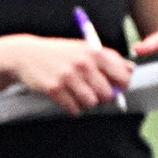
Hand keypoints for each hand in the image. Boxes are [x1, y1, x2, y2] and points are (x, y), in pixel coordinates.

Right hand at [10, 35, 135, 114]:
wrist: (26, 54)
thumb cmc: (59, 53)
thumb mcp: (84, 48)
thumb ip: (109, 58)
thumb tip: (131, 69)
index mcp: (95, 52)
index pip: (122, 75)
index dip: (122, 86)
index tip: (117, 88)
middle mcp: (83, 64)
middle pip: (107, 93)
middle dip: (102, 97)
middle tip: (93, 93)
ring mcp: (68, 77)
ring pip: (91, 103)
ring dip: (87, 103)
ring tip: (78, 95)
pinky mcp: (55, 89)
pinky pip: (74, 108)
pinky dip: (73, 108)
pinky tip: (68, 99)